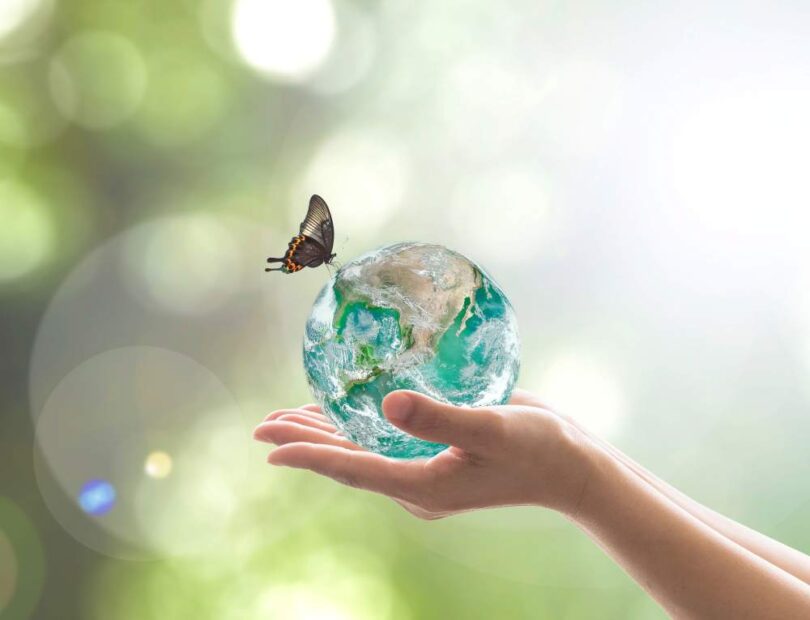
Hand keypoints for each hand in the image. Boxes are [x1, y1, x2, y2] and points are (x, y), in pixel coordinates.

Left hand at [253, 389, 595, 518]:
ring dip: (324, 433)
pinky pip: (383, 441)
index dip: (307, 454)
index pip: (352, 467)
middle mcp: (415, 481)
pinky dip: (356, 425)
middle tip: (261, 426)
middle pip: (347, 459)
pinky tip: (346, 408)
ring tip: (286, 418)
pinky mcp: (435, 453)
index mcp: (422, 484)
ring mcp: (424, 469)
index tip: (268, 446)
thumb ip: (439, 418)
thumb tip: (386, 404)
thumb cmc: (536, 449)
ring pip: (361, 450)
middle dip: (303, 441)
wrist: (569, 465)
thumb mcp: (490, 429)